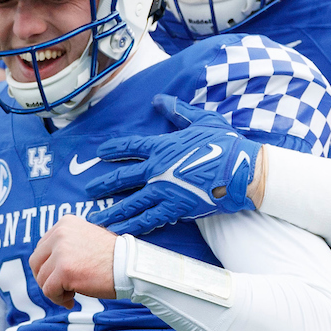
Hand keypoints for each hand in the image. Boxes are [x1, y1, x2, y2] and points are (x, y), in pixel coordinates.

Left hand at [29, 215, 116, 309]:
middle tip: (61, 288)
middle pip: (36, 262)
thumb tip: (46, 263)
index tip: (61, 276)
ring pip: (42, 278)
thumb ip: (66, 245)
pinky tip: (71, 300)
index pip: (42, 247)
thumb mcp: (86, 240)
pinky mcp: (64, 271)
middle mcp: (60, 234)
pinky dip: (58, 299)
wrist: (130, 267)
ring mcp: (61, 252)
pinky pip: (49, 291)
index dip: (48, 266)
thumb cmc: (113, 258)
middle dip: (45, 278)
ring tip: (71, 294)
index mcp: (65, 223)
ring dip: (54, 290)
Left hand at [86, 94, 264, 234]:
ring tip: (95, 218)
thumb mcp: (201, 120)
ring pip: (130, 203)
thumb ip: (178, 111)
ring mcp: (164, 191)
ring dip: (111, 211)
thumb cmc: (225, 144)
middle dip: (103, 184)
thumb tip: (159, 99)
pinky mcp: (175, 209)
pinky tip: (118, 232)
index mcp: (163, 147)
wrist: (241, 170)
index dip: (114, 149)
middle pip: (123, 178)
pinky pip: (148, 220)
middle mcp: (158, 170)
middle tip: (88, 190)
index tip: (100, 152)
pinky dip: (132, 226)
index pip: (131, 147)